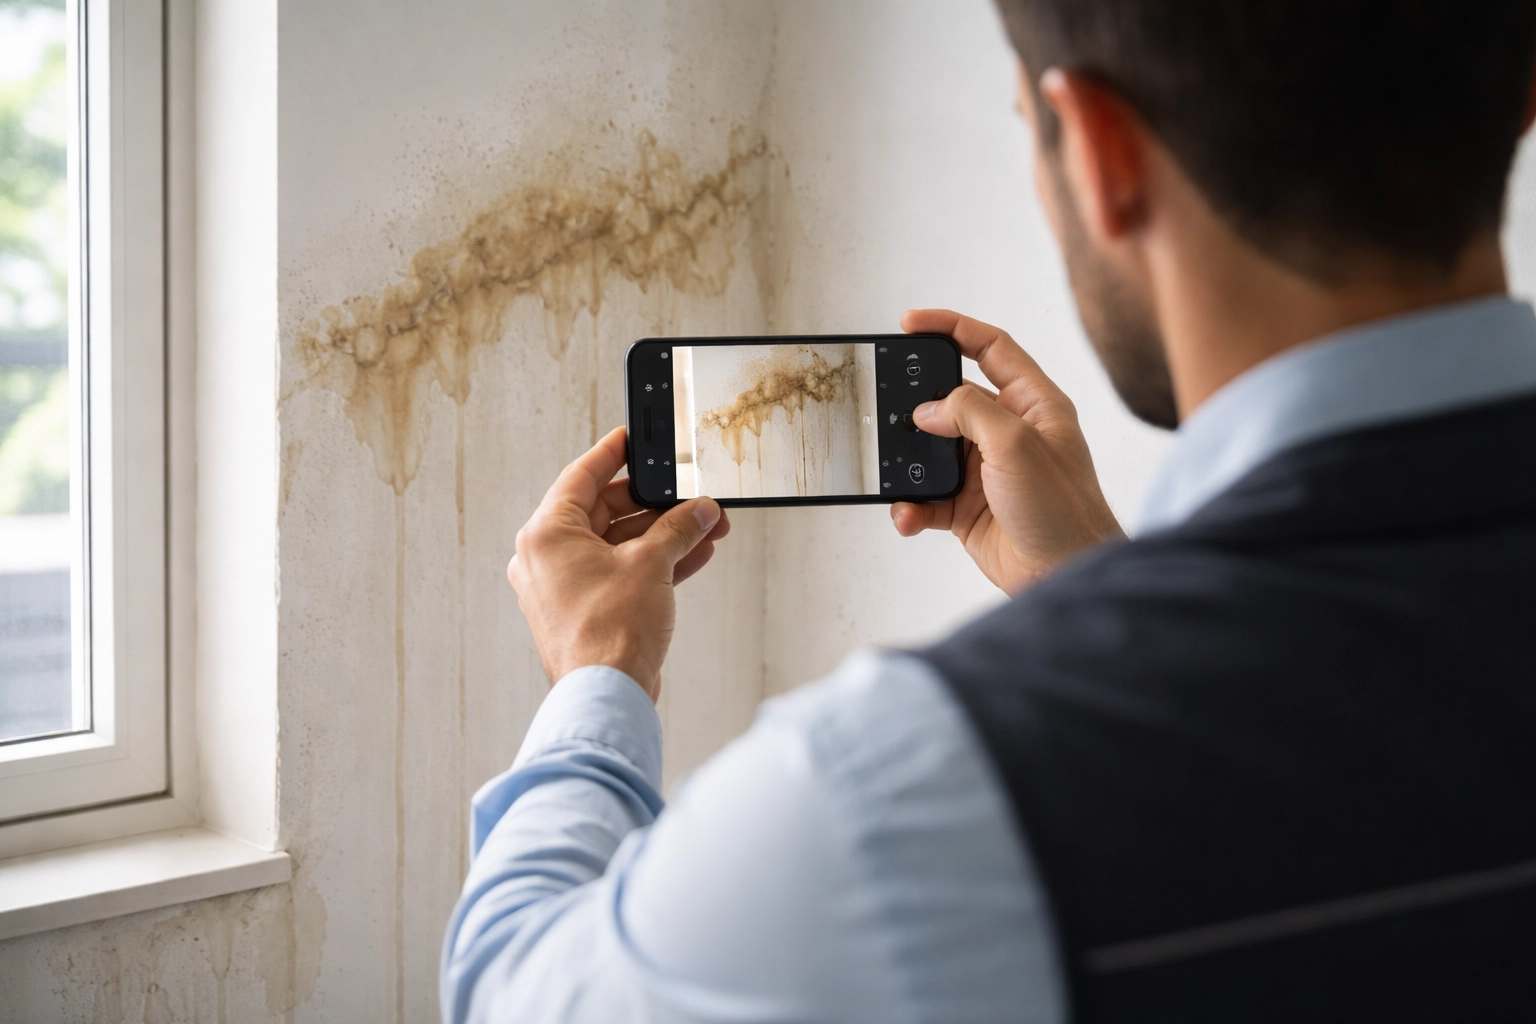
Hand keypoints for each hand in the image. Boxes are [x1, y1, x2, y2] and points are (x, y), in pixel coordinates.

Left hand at [508, 427, 729, 700]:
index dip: (612, 453)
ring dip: (664, 535)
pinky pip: (622, 572)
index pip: (581, 475)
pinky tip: (695, 554)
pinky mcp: (586, 610)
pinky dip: (655, 562)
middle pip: (606, 511)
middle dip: (656, 506)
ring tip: (705, 525)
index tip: (632, 437)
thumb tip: (699, 511)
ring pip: (619, 545)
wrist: (608, 694)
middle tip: (690, 495)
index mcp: (546, 534)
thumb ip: (677, 528)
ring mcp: (565, 587)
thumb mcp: (651, 563)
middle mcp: (547, 558)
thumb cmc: (608, 634)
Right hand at [891, 309, 1122, 593]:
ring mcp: (988, 471)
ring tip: (896, 471)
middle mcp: (1010, 433)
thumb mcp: (1017, 444)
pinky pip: (928, 497)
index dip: (952, 327)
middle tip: (888, 403)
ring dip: (910, 464)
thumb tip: (928, 410)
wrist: (1065, 576)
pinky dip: (912, 505)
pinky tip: (909, 515)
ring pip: (933, 452)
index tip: (911, 323)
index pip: (991, 347)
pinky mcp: (969, 507)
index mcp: (1034, 404)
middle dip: (918, 404)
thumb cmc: (1064, 511)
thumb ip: (969, 412)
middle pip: (952, 399)